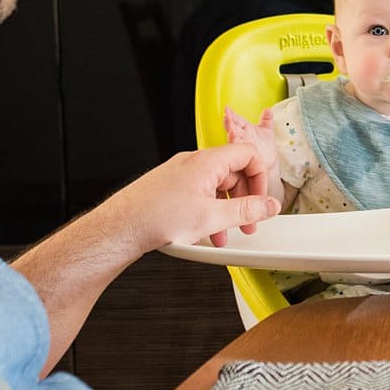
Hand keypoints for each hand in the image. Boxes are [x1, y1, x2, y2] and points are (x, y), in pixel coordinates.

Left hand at [110, 143, 280, 250]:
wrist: (121, 227)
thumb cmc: (156, 217)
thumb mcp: (211, 218)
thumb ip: (246, 211)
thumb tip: (269, 205)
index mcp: (207, 162)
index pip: (248, 154)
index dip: (260, 178)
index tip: (261, 201)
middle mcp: (193, 162)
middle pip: (234, 172)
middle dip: (244, 200)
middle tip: (247, 223)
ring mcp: (180, 173)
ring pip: (216, 187)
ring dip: (225, 211)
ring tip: (222, 235)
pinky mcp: (171, 186)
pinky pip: (200, 193)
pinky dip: (208, 211)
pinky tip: (204, 232)